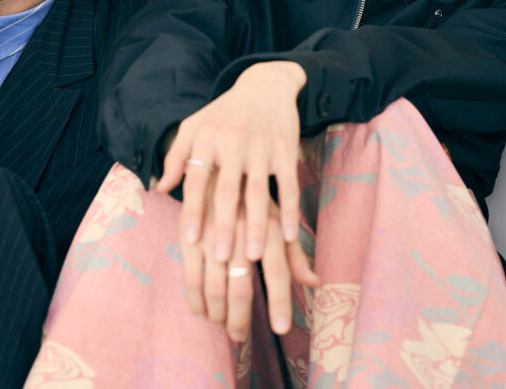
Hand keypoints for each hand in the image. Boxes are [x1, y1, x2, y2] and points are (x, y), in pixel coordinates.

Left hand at [156, 61, 306, 263]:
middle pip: (227, 190)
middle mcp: (232, 142)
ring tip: (252, 257)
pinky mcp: (285, 149)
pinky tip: (288, 236)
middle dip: (224, 226)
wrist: (265, 86)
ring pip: (258, 192)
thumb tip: (160, 189)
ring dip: (256, 225)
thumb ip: (176, 157)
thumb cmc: (224, 114)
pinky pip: (288, 185)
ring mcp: (261, 146)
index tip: (190, 240)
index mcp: (206, 138)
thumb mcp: (194, 127)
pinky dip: (290, 211)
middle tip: (221, 259)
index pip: (196, 178)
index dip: (194, 209)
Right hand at [182, 186, 317, 340]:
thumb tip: (315, 282)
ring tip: (221, 324)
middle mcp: (244, 232)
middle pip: (242, 286)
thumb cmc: (252, 201)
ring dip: (218, 312)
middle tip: (239, 337)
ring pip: (215, 286)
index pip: (278, 272)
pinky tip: (199, 311)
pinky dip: (195, 299)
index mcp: (270, 229)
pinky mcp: (190, 235)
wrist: (215, 169)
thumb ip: (294, 254)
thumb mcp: (277, 221)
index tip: (280, 329)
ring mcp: (214, 235)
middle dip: (240, 318)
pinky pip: (191, 276)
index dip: (279, 302)